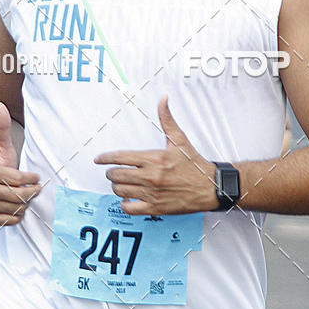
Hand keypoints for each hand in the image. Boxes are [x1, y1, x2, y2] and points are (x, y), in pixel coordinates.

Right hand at [0, 102, 40, 225]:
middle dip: (31, 192)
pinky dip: (17, 215)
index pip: (19, 180)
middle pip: (19, 196)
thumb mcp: (1, 143)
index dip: (31, 179)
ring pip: (16, 209)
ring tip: (26, 194)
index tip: (35, 176)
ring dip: (25, 203)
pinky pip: (10, 220)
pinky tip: (17, 204)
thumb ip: (1, 125)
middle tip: (36, 187)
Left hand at [94, 95, 217, 214]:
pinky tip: (127, 200)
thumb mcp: (179, 140)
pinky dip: (124, 204)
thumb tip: (163, 100)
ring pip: (120, 190)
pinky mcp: (155, 207)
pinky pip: (130, 208)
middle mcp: (150, 176)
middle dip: (111, 172)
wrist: (210, 186)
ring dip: (117, 187)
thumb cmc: (194, 165)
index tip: (99, 159)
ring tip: (121, 184)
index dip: (104, 158)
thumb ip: (167, 120)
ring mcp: (151, 193)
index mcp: (153, 158)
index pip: (119, 157)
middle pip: (116, 175)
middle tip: (113, 172)